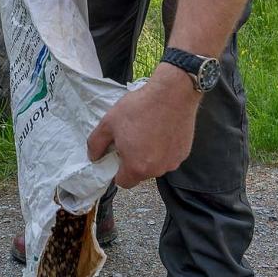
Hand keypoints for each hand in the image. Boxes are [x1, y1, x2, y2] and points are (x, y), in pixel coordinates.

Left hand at [86, 66, 201, 187]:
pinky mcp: (183, 153)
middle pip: (140, 174)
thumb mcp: (108, 122)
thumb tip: (94, 157)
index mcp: (136, 167)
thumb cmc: (140, 108)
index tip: (118, 155)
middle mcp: (156, 170)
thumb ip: (96, 144)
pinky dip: (164, 148)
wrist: (172, 93)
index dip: (117, 171)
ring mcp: (172, 162)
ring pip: (156, 165)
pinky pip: (169, 156)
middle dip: (135, 161)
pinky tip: (162, 130)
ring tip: (148, 132)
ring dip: (150, 155)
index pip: (123, 182)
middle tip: (132, 139)